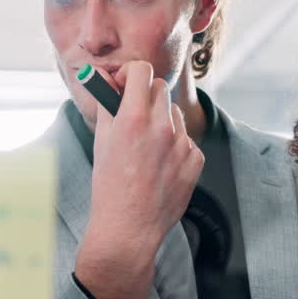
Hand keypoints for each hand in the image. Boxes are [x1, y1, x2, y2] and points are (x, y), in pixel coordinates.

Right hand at [74, 61, 202, 298]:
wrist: (129, 227)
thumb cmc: (108, 186)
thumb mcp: (101, 141)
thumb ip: (106, 105)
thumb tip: (105, 81)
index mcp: (133, 118)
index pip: (141, 71)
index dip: (130, 74)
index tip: (124, 85)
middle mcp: (161, 127)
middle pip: (160, 88)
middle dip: (145, 94)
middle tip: (134, 111)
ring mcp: (182, 144)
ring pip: (174, 113)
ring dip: (161, 120)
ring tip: (146, 145)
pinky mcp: (196, 160)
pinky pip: (186, 139)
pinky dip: (174, 144)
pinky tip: (159, 164)